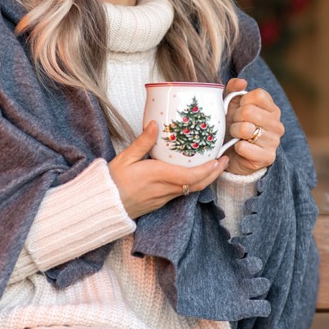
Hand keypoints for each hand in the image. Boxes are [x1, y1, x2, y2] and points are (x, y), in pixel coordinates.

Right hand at [108, 121, 228, 218]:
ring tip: (213, 165)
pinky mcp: (160, 202)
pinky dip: (192, 183)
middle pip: (197, 185)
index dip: (208, 169)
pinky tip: (193, 173)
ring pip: (191, 190)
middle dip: (214, 174)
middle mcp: (165, 189)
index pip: (191, 176)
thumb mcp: (125, 158)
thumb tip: (154, 123)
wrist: (104, 205)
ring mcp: (163, 198)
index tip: (219, 159)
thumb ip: (142, 142)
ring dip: (205, 179)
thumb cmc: (112, 182)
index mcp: (158, 175)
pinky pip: (181, 192)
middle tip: (224, 161)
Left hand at [222, 78, 284, 175]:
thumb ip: (233, 89)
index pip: (258, 95)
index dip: (243, 101)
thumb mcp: (231, 105)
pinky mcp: (268, 157)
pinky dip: (236, 147)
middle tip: (234, 124)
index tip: (239, 109)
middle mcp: (277, 124)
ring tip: (235, 136)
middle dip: (235, 118)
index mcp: (272, 108)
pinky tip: (239, 148)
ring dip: (234, 133)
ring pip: (245, 129)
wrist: (232, 155)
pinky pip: (244, 147)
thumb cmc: (233, 126)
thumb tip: (241, 82)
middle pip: (249, 111)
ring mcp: (274, 141)